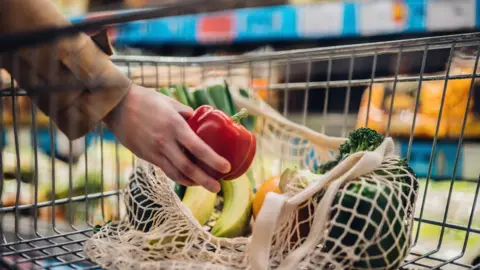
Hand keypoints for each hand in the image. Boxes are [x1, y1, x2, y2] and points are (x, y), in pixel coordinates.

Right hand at [103, 84, 229, 192]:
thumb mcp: (171, 103)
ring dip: (192, 182)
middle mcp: (165, 142)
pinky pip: (166, 170)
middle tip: (218, 188)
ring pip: (176, 174)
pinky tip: (188, 179)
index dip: (213, 160)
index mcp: (175, 126)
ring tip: (206, 185)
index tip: (226, 167)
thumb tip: (201, 122)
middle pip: (188, 168)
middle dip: (205, 180)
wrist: (117, 106)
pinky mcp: (146, 156)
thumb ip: (187, 114)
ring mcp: (154, 151)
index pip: (198, 148)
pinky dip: (179, 177)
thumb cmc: (146, 100)